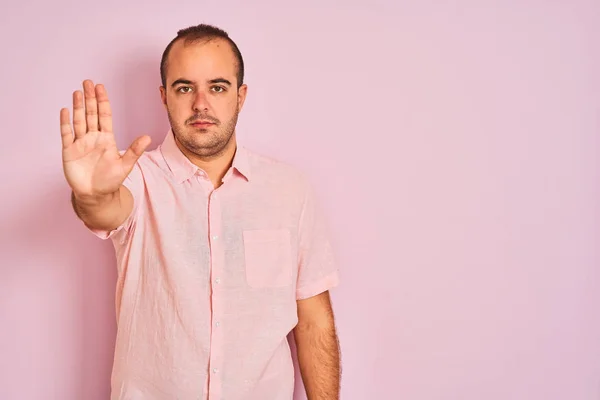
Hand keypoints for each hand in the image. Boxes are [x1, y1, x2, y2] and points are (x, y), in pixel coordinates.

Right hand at [60, 79, 150, 198]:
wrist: (95, 195)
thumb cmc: (110, 180)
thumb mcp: (125, 165)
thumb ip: (134, 150)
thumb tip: (147, 137)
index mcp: (106, 138)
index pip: (104, 115)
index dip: (102, 101)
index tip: (100, 87)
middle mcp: (93, 137)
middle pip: (90, 113)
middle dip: (89, 98)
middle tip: (88, 82)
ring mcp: (80, 143)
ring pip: (79, 120)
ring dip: (78, 106)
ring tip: (78, 92)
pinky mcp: (69, 151)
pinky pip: (67, 134)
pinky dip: (65, 122)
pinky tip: (65, 110)